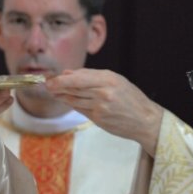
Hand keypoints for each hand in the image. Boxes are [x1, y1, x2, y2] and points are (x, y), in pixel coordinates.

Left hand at [45, 69, 162, 156]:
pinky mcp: (98, 119)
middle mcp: (103, 93)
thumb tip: (68, 73)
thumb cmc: (131, 98)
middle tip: (47, 85)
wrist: (145, 120)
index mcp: (108, 79)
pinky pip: (81, 110)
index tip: (51, 79)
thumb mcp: (115, 80)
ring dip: (62, 96)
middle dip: (58, 87)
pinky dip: (73, 104)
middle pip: (73, 89)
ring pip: (74, 100)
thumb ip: (91, 76)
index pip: (78, 78)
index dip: (62, 80)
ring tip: (54, 92)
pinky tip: (67, 100)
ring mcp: (100, 108)